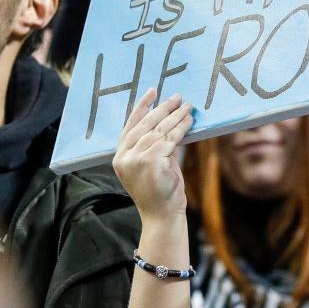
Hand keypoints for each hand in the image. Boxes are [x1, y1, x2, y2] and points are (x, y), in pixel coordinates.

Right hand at [112, 89, 193, 221]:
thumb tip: (170, 122)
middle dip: (162, 108)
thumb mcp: (152, 165)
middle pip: (145, 125)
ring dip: (175, 116)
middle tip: (176, 96)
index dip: (141, 107)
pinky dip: (181, 128)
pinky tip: (189, 120)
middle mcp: (124, 157)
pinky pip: (170, 139)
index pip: (130, 125)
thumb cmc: (159, 191)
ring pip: (159, 130)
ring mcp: (136, 159)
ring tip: (187, 106)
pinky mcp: (152, 161)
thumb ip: (155, 145)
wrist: (161, 216)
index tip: (152, 91)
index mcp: (119, 157)